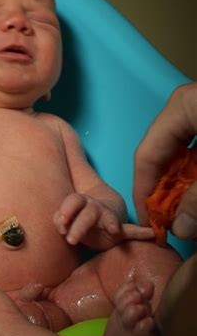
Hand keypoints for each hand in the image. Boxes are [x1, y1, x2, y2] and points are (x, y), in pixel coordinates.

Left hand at [54, 193, 152, 249]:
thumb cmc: (78, 217)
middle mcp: (95, 207)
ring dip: (111, 223)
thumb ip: (61, 220)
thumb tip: (59, 226)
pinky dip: (141, 233)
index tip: (61, 228)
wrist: (100, 211)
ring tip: (113, 229)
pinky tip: (151, 234)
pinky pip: (132, 230)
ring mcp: (108, 217)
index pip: (72, 201)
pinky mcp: (120, 230)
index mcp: (82, 202)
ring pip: (109, 218)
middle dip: (79, 225)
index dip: (65, 212)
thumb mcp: (67, 219)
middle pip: (88, 211)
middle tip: (70, 240)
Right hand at [133, 83, 196, 239]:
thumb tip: (181, 229)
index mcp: (181, 108)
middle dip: (165, 191)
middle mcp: (186, 106)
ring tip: (186, 210)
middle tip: (168, 221)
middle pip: (163, 154)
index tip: (148, 223)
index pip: (146, 156)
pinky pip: (196, 147)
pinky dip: (196, 172)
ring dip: (183, 184)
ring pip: (182, 153)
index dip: (144, 193)